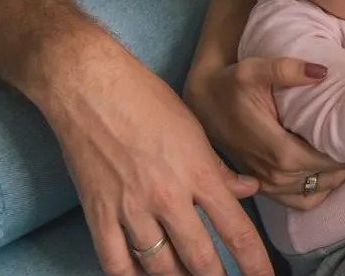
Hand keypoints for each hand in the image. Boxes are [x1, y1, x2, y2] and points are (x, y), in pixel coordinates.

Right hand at [43, 50, 271, 275]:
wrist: (90, 86)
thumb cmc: (147, 99)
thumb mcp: (196, 130)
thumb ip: (221, 168)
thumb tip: (249, 190)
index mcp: (200, 174)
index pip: (237, 231)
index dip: (254, 263)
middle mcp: (169, 197)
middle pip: (200, 259)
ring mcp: (131, 209)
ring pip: (160, 267)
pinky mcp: (98, 213)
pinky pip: (116, 262)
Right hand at [183, 56, 344, 210]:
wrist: (205, 102)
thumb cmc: (230, 84)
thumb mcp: (253, 69)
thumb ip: (286, 68)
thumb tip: (322, 72)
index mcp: (275, 150)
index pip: (323, 161)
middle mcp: (273, 174)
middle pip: (324, 177)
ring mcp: (268, 185)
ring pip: (315, 191)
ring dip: (336, 176)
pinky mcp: (265, 188)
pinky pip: (301, 201)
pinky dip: (319, 190)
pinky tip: (330, 170)